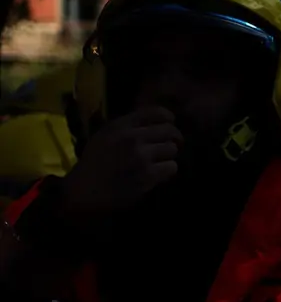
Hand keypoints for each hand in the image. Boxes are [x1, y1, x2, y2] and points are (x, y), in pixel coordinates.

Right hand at [59, 107, 182, 228]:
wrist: (85, 189)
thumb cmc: (95, 162)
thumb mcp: (105, 135)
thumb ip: (128, 127)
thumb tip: (154, 122)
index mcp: (120, 126)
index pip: (155, 112)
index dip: (168, 117)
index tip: (171, 122)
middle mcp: (132, 138)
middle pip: (169, 131)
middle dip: (174, 138)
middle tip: (173, 144)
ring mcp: (141, 157)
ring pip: (172, 149)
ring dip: (169, 156)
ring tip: (160, 160)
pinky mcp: (148, 175)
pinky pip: (171, 167)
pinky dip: (168, 170)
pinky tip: (158, 173)